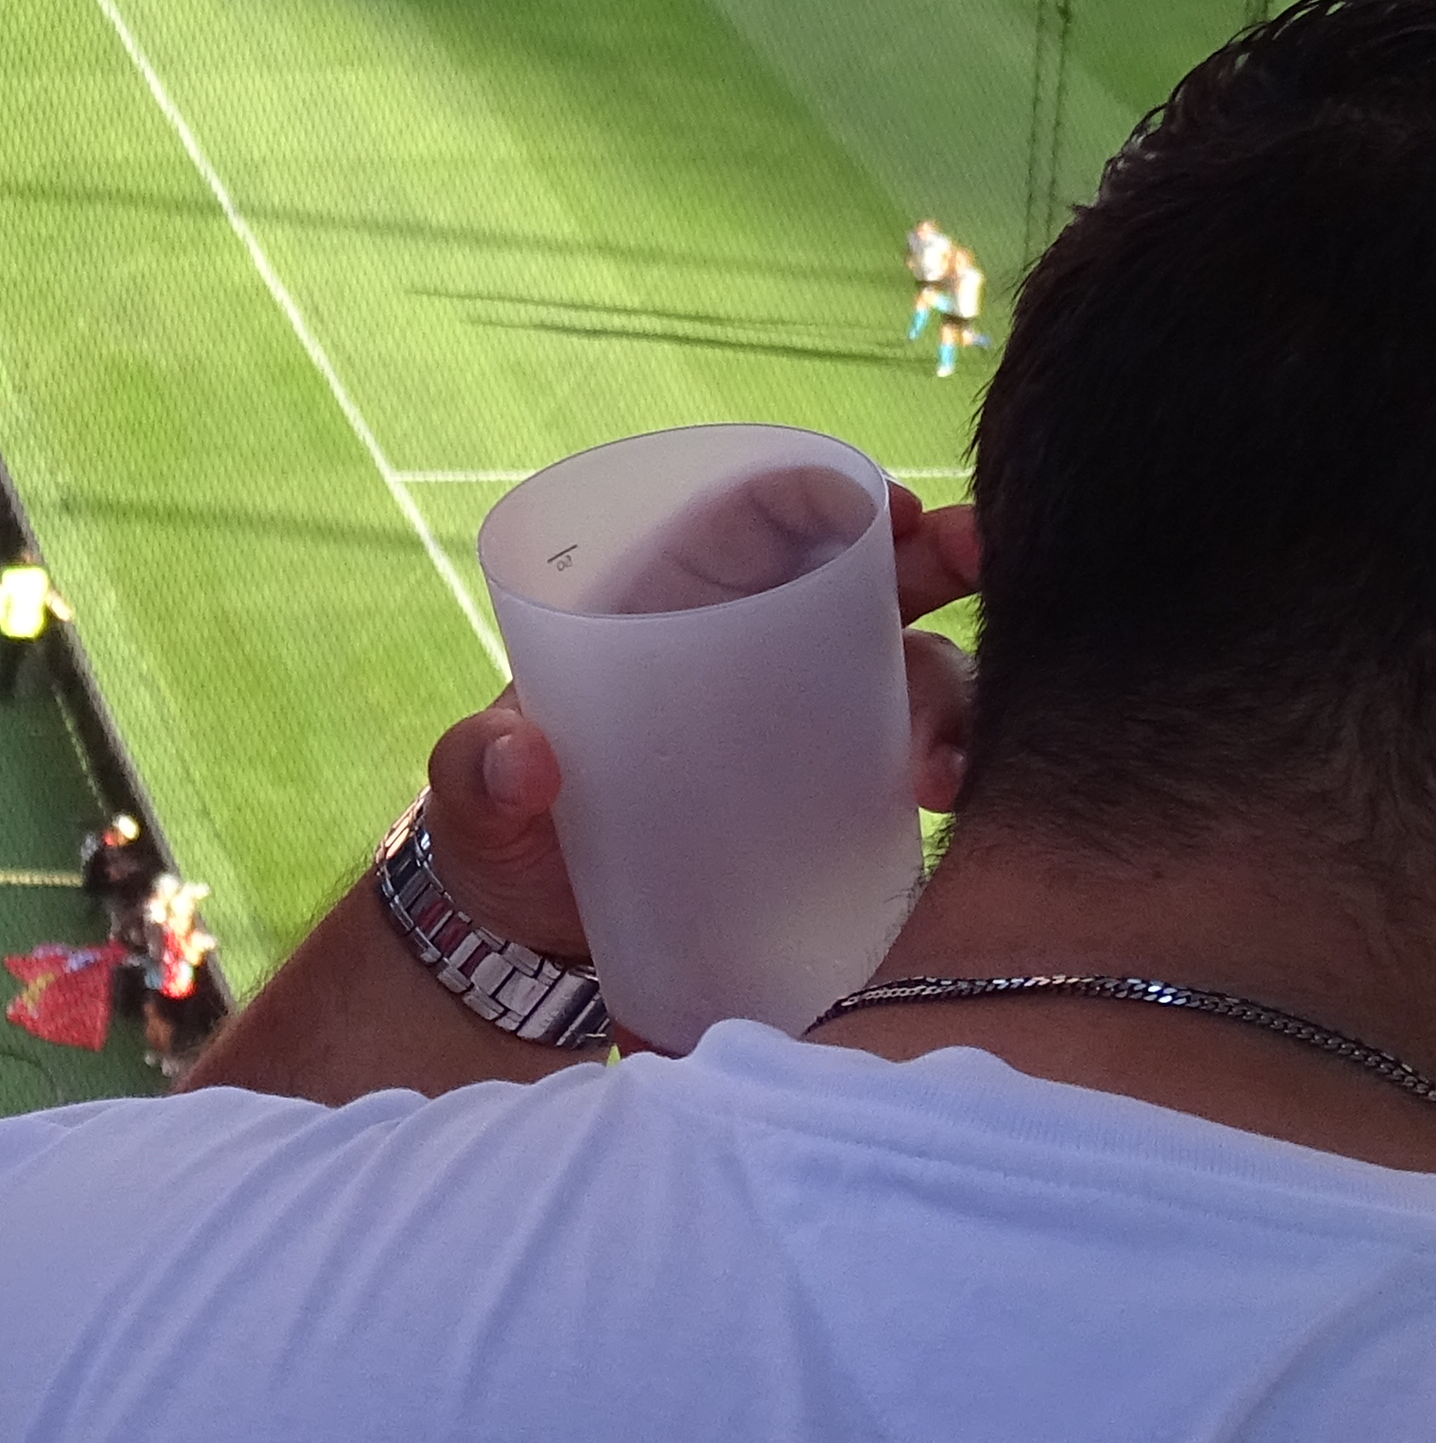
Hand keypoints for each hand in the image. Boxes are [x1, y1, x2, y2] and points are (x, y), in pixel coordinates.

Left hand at [424, 483, 980, 971]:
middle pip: (860, 579)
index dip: (820, 492)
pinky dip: (953, 763)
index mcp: (660, 614)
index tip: (879, 504)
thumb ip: (477, 776)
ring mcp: (804, 723)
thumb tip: (521, 759)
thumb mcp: (473, 803)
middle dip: (931, 556)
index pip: (750, 522)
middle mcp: (747, 653)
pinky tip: (947, 796)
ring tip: (937, 762)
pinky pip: (921, 758)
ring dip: (953, 688)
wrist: (542, 950)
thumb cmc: (501, 842)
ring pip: (912, 666)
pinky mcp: (839, 795)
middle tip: (969, 558)